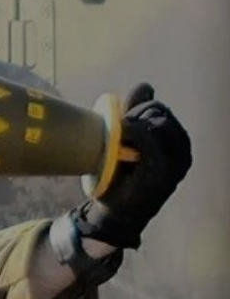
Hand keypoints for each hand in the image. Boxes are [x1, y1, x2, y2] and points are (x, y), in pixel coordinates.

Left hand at [78, 83, 192, 248]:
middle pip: (157, 111)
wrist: (115, 212)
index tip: (120, 124)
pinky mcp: (167, 168)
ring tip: (120, 142)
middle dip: (133, 115)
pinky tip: (122, 142)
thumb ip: (136, 113)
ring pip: (155, 120)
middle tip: (118, 134)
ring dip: (132, 125)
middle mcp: (182, 148)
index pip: (157, 107)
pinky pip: (150, 136)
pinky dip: (132, 133)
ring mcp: (177, 159)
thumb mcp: (127, 139)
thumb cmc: (120, 176)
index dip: (135, 108)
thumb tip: (147, 86)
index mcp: (174, 140)